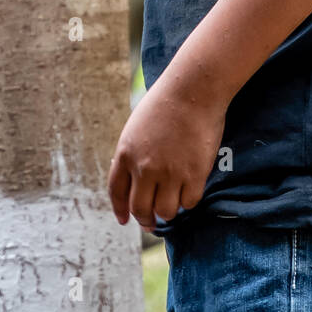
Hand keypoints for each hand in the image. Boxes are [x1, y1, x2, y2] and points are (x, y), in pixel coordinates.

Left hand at [108, 77, 226, 228]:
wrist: (194, 88)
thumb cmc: (167, 100)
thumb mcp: (137, 126)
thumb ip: (134, 153)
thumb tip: (137, 178)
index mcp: (126, 154)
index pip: (117, 193)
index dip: (120, 210)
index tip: (125, 220)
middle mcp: (144, 168)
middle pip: (140, 209)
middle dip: (146, 220)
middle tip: (152, 223)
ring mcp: (169, 173)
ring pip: (165, 211)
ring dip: (168, 212)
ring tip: (174, 204)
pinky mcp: (194, 174)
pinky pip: (189, 202)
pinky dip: (189, 201)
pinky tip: (190, 192)